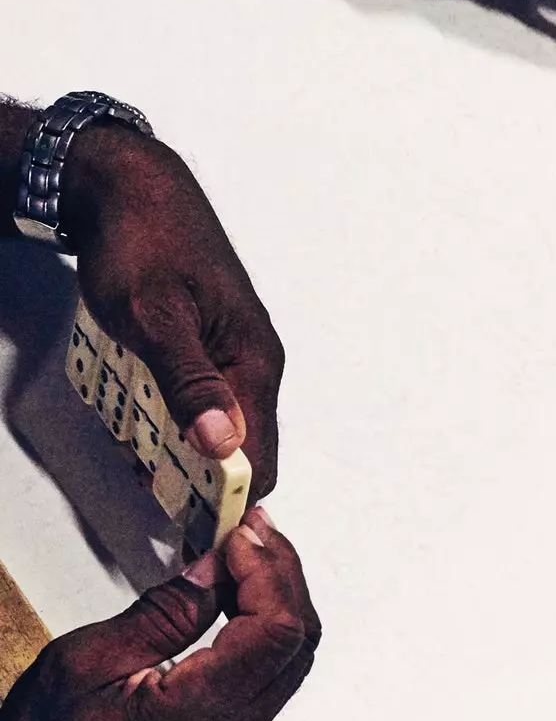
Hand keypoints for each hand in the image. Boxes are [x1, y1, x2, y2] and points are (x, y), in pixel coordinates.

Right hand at [0, 512, 317, 720]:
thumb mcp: (83, 667)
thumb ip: (160, 616)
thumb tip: (210, 571)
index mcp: (202, 715)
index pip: (279, 629)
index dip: (271, 568)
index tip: (244, 531)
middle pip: (298, 642)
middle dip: (283, 574)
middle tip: (253, 530)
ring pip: (289, 662)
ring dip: (278, 601)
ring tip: (244, 556)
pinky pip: (267, 681)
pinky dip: (264, 631)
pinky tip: (235, 603)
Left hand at [61, 128, 283, 496]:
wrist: (129, 186)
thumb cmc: (141, 243)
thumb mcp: (153, 318)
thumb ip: (189, 383)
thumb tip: (223, 444)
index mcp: (254, 360)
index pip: (261, 459)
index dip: (232, 503)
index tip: (194, 534)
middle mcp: (255, 361)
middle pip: (245, 450)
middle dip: (208, 488)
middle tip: (160, 508)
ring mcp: (235, 352)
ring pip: (223, 428)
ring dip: (190, 459)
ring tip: (145, 471)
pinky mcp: (212, 344)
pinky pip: (206, 403)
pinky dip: (179, 427)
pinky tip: (145, 432)